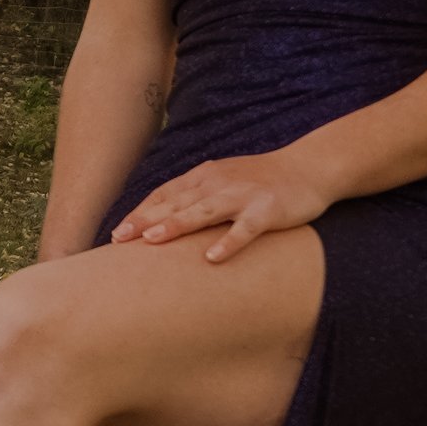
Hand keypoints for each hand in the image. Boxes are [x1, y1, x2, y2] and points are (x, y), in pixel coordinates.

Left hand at [109, 148, 328, 265]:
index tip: (117, 233)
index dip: (140, 212)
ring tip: (151, 241)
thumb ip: (197, 197)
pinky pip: (245, 228)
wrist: (309, 168)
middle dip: (146, 220)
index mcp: (205, 177)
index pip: (165, 194)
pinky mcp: (267, 209)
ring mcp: (243, 195)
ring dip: (177, 224)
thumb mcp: (224, 182)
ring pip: (204, 211)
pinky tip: (212, 257)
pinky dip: (228, 241)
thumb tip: (165, 222)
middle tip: (119, 239)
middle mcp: (219, 183)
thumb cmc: (262, 180)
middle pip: (176, 202)